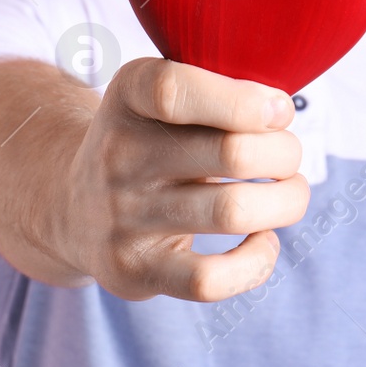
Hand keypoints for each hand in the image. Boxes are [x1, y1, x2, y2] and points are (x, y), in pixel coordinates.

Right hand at [51, 57, 308, 301]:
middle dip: (285, 153)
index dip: (242, 101)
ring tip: (291, 193)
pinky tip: (263, 240)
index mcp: (128, 95)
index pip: (173, 90)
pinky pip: (208, 279)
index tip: (278, 110)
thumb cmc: (150, 139)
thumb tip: (279, 111)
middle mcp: (119, 154)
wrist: (74, 205)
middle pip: (231, 153)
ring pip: (232, 212)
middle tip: (288, 154)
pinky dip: (256, 262)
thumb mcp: (162, 93)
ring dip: (287, 201)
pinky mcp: (134, 271)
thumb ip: (218, 87)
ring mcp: (123, 217)